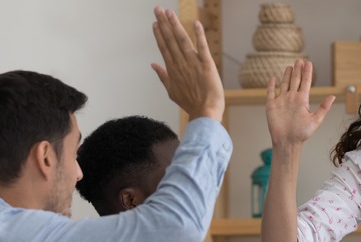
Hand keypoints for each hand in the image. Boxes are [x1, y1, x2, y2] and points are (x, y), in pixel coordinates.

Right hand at [150, 6, 224, 121]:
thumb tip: (153, 65)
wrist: (205, 112)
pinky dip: (199, 35)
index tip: (155, 23)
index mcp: (173, 69)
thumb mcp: (172, 91)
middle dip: (164, 23)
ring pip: (182, 40)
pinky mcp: (207, 64)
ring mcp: (193, 63)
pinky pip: (202, 47)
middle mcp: (181, 63)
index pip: (164, 48)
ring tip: (169, 13)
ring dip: (175, 25)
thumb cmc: (190, 103)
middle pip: (170, 40)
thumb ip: (162, 76)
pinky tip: (196, 23)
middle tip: (157, 9)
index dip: (159, 34)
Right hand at [265, 60, 333, 150]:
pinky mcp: (271, 105)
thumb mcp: (316, 120)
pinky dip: (271, 85)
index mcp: (302, 100)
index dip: (307, 73)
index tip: (309, 63)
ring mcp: (282, 101)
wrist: (287, 142)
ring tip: (290, 66)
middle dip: (298, 70)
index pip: (305, 83)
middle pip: (295, 81)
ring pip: (284, 84)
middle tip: (299, 60)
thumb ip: (323, 108)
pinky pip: (271, 92)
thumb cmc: (302, 134)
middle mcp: (292, 99)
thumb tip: (333, 96)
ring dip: (287, 75)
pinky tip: (273, 78)